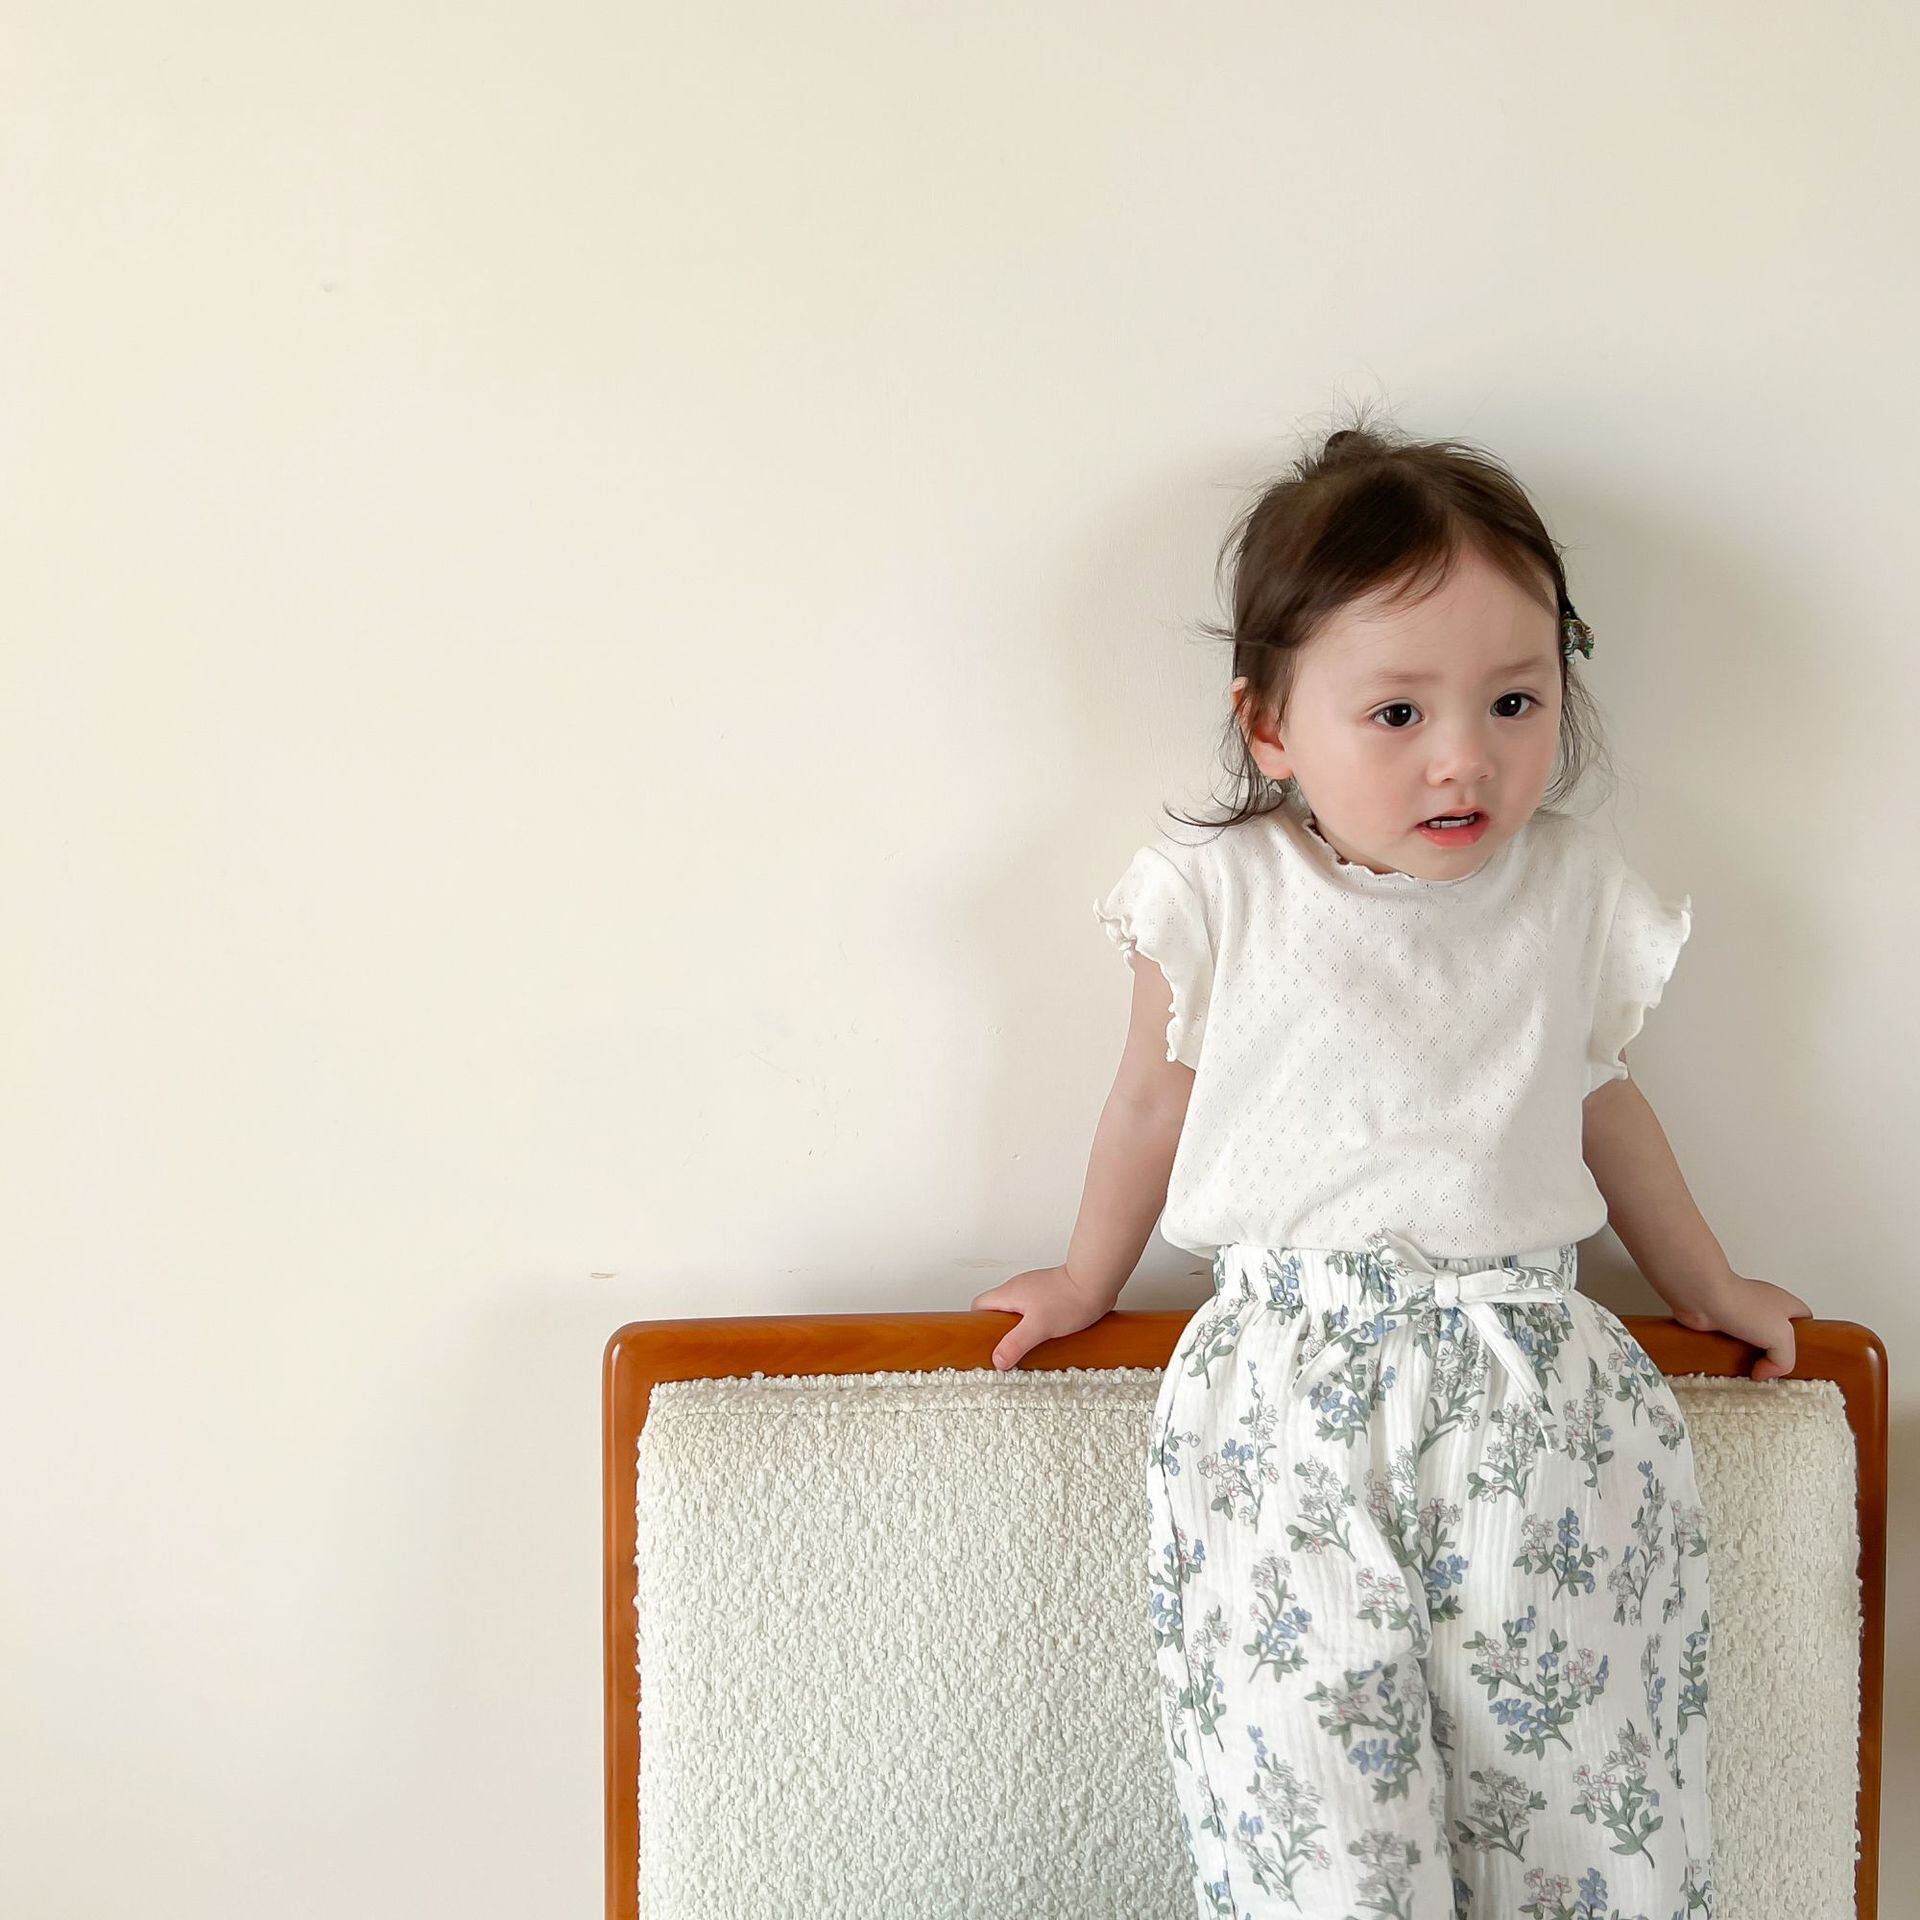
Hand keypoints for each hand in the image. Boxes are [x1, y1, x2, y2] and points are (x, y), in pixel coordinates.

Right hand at [969, 1263, 1115, 1371]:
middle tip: (1005, 1349)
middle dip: (999, 1331)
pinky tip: (1046, 1337)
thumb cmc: (1069, 1298)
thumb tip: (998, 1360)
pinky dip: (1035, 1325)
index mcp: (1009, 1293)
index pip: (979, 1305)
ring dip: (1019, 1329)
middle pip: (997, 1310)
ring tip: (1026, 1347)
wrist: (1097, 1282)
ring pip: (1017, 1311)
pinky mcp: (1051, 1296)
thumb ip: (1015, 1344)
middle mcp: (1019, 1289)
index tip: (981, 1342)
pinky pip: (1034, 1311)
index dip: (977, 1323)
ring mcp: (1035, 1291)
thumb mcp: (1038, 1327)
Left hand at [1672, 1271, 1813, 1379]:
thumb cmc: (1742, 1304)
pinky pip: (1728, 1345)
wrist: (1703, 1298)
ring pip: (1751, 1343)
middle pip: (1776, 1336)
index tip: (1801, 1358)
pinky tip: (1729, 1366)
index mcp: (1784, 1305)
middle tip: (1773, 1371)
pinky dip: (1729, 1356)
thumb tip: (1766, 1373)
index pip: (1804, 1321)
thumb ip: (1784, 1360)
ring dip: (1749, 1358)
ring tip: (1750, 1373)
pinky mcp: (1719, 1324)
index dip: (1806, 1339)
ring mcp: (1740, 1316)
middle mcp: (1763, 1308)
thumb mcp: (1782, 1337)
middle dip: (1774, 1354)